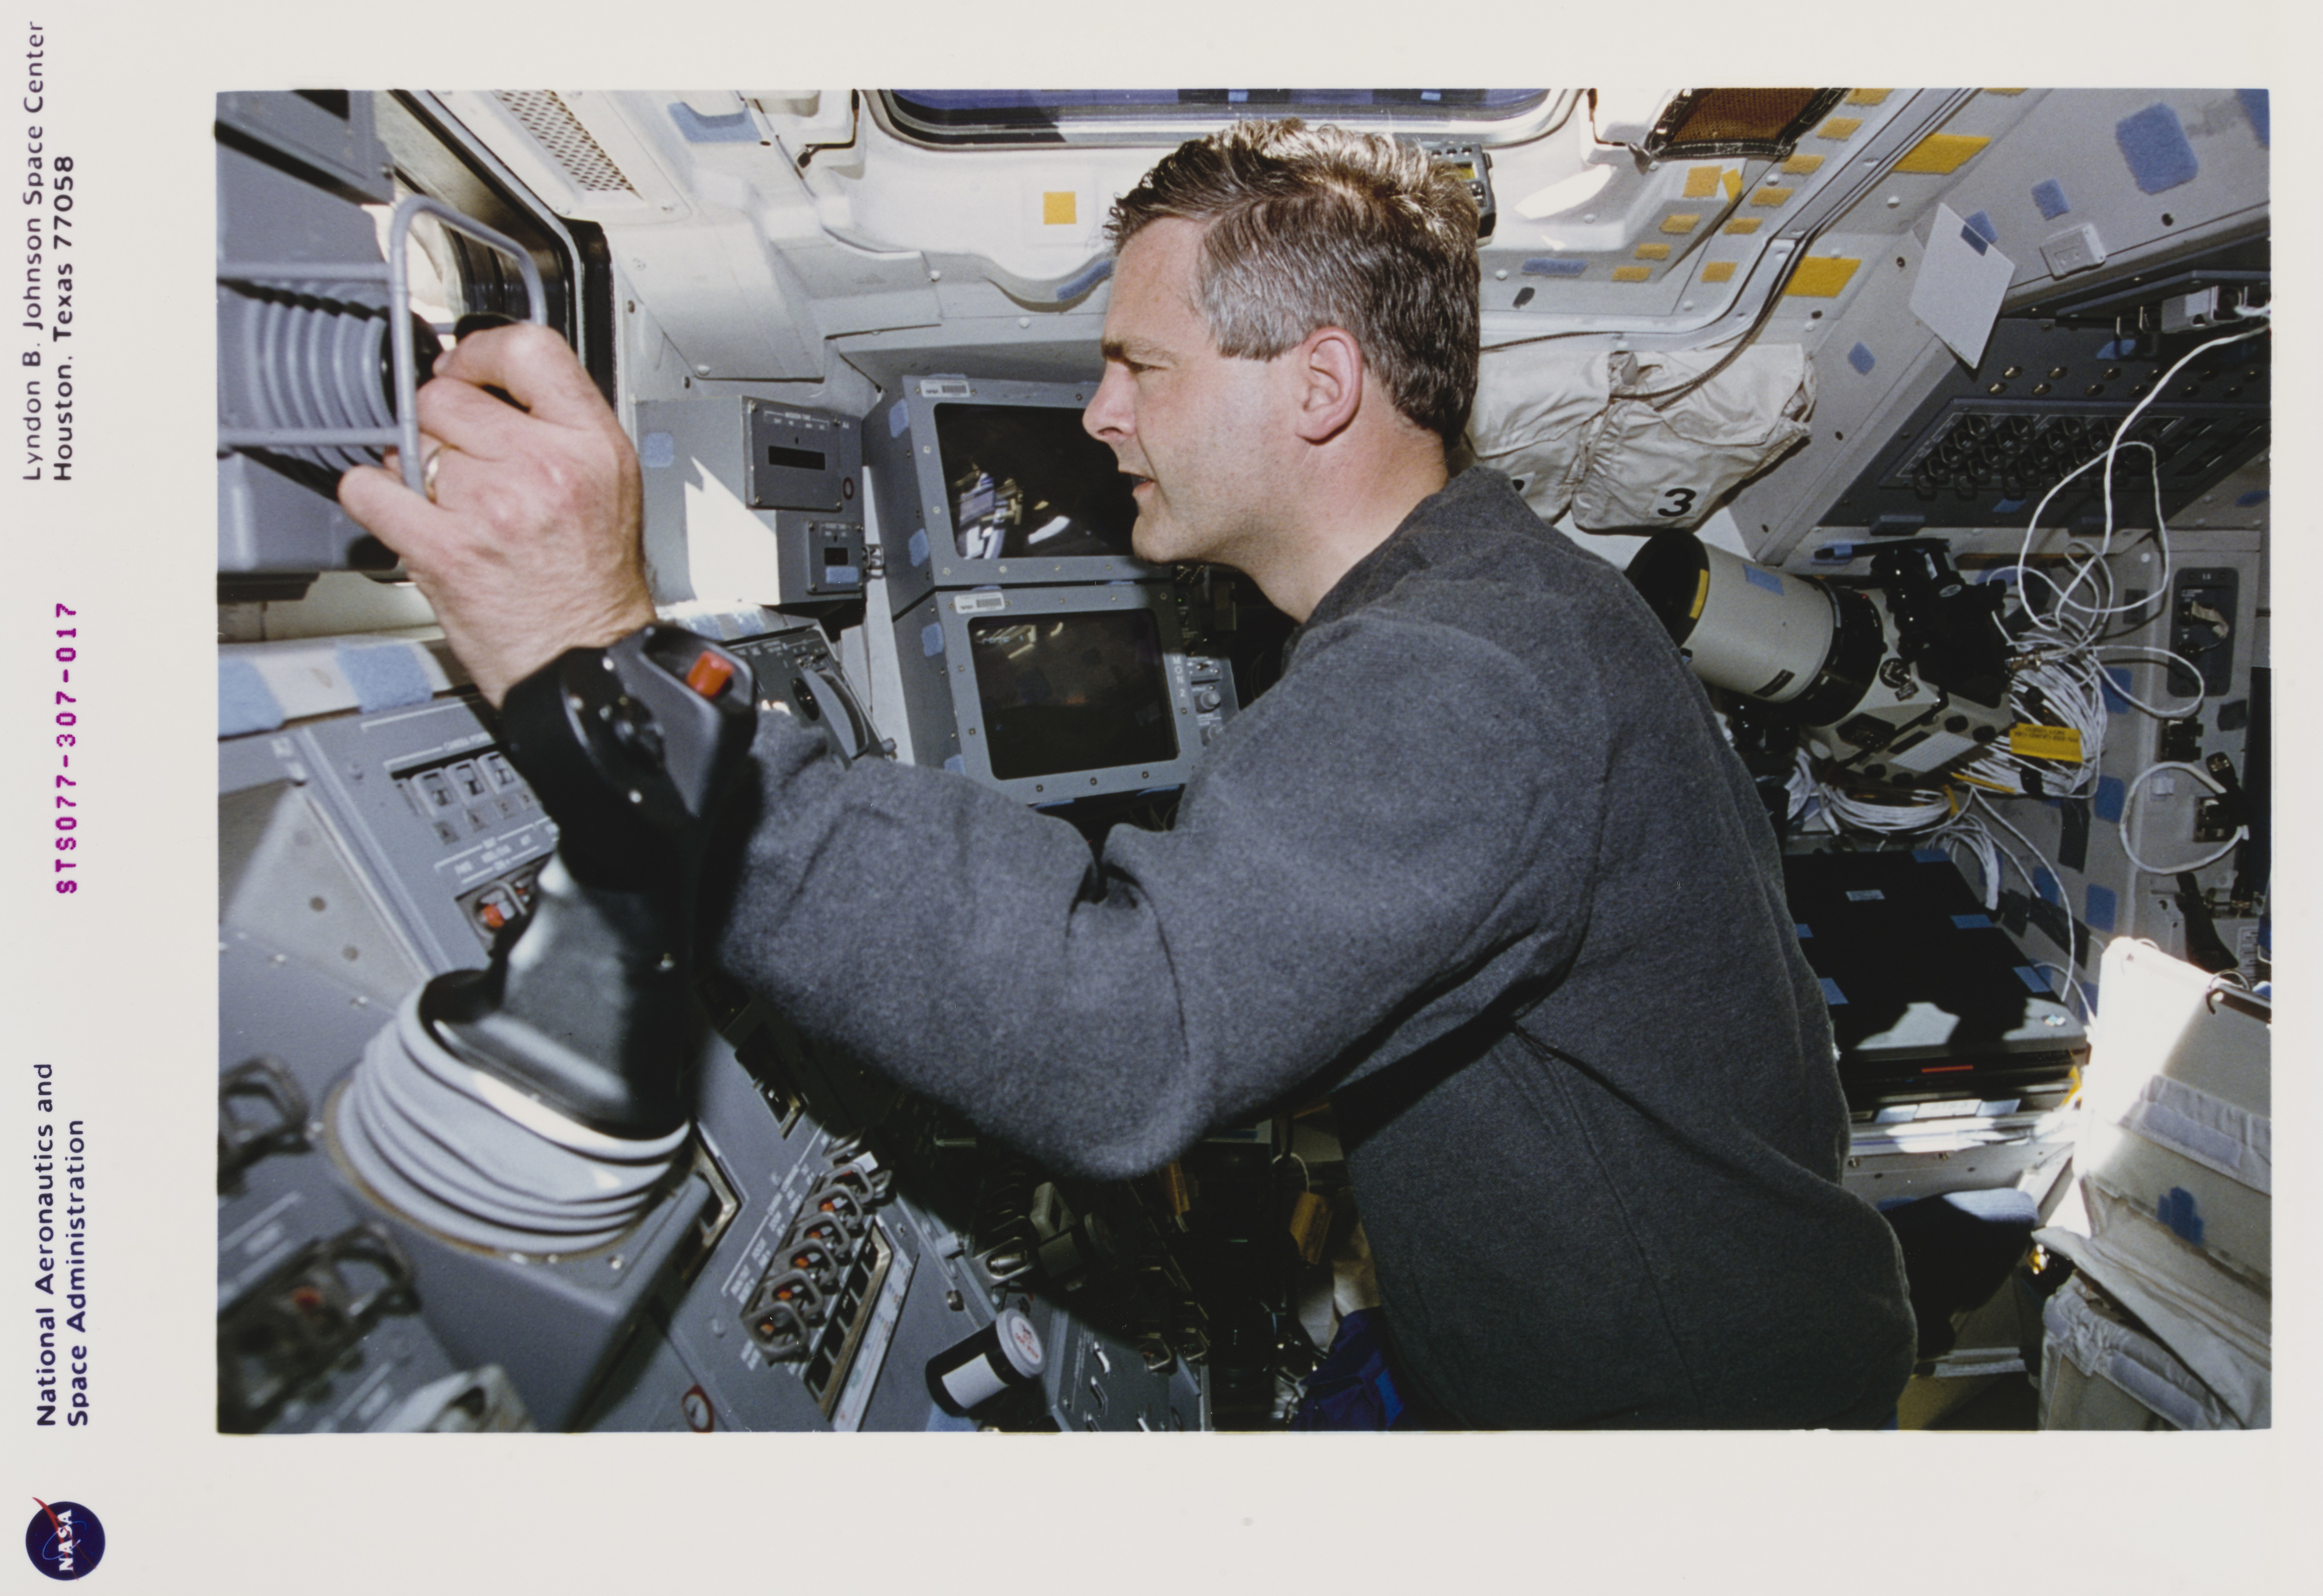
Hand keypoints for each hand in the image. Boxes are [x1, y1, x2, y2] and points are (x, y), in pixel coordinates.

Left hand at [338, 323, 655, 706]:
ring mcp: (493, 507)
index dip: (481, 351)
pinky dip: (373, 497)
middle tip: (459, 458)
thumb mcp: (607, 487)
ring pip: (412, 442)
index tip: (465, 368)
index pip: (528, 349)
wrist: (583, 663)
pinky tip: (402, 513)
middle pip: (450, 394)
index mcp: (592, 446)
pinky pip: (371, 489)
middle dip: (443, 424)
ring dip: (416, 468)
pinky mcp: (445, 548)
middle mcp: (546, 469)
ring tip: (448, 503)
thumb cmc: (593, 587)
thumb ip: (557, 429)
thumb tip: (488, 387)